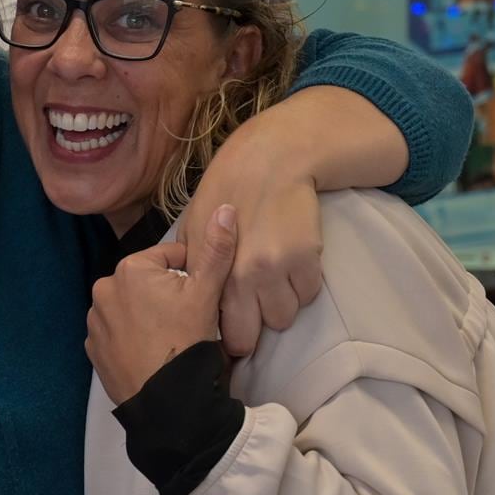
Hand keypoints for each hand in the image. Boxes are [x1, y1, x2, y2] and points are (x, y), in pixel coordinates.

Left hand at [87, 206, 236, 403]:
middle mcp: (103, 289)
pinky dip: (132, 338)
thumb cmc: (188, 343)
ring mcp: (94, 321)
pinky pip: (117, 333)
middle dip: (168, 295)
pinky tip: (151, 353)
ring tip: (170, 338)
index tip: (201, 298)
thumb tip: (225, 209)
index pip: (171, 257)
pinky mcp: (93, 349)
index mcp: (130, 268)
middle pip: (149, 282)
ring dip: (148, 316)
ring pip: (132, 307)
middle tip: (187, 321)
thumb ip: (217, 249)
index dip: (193, 276)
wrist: (168, 403)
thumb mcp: (208, 293)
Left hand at [180, 111, 323, 357]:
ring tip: (274, 277)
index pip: (219, 329)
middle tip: (255, 308)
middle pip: (253, 335)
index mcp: (209, 272)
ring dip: (281, 303)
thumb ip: (192, 269)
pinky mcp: (307, 259)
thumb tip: (186, 303)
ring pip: (285, 316)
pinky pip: (309, 293)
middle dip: (254, 327)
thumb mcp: (193, 228)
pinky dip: (303, 283)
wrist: (269, 159)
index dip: (226, 333)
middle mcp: (242, 276)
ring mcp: (276, 269)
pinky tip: (291, 261)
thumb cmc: (224, 191)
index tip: (232, 326)